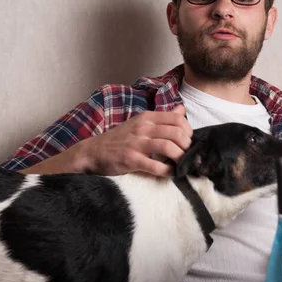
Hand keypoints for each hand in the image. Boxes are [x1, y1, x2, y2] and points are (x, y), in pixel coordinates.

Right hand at [22, 106, 191, 176]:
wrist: (93, 152)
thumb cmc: (120, 139)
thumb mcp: (140, 122)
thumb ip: (162, 117)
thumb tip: (182, 109)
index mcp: (147, 118)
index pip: (177, 118)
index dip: (188, 131)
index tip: (188, 141)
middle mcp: (143, 128)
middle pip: (176, 132)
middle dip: (187, 145)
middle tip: (187, 154)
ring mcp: (137, 144)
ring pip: (168, 147)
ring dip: (180, 157)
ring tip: (181, 163)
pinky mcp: (131, 160)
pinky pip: (156, 166)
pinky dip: (167, 171)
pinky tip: (170, 173)